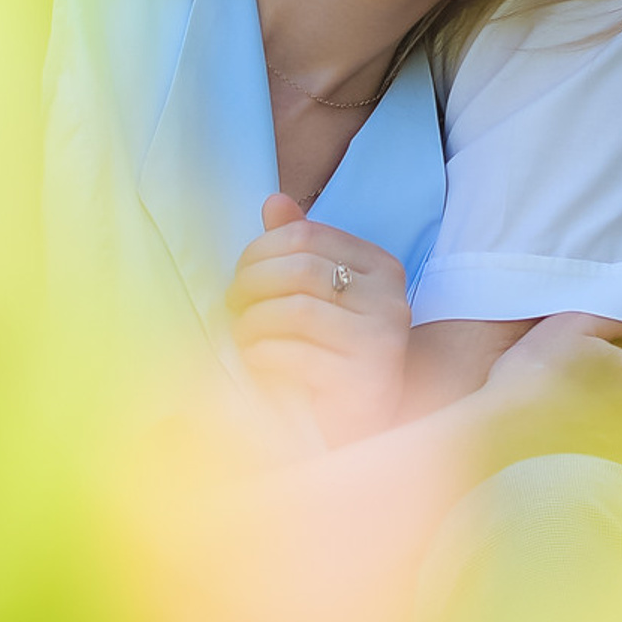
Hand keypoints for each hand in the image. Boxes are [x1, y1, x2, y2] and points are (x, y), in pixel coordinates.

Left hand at [227, 195, 411, 447]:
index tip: (240, 274)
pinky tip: (254, 357)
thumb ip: (301, 248)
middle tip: (232, 303)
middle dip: (251, 283)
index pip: (306, 235)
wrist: (369, 420)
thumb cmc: (336, 349)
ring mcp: (381, 340)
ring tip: (241, 332)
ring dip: (253, 320)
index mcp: (380, 266)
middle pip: (299, 269)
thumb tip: (274, 202)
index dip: (260, 250)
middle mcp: (389, 299)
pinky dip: (262, 352)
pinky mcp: (364, 381)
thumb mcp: (320, 294)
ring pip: (295, 310)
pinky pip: (296, 354)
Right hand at [467, 311, 621, 471]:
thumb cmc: (536, 375)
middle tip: (590, 391)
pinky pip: (619, 462)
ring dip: (616, 428)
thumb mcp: (571, 326)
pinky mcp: (614, 479)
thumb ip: (618, 322)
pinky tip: (572, 443)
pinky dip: (602, 454)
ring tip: (575, 419)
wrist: (503, 434)